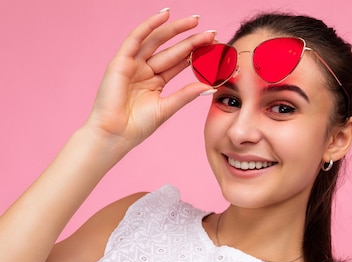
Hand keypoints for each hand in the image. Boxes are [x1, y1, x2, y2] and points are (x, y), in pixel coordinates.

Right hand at [84, 9, 215, 151]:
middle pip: (172, 50)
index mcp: (156, 81)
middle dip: (192, 40)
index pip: (180, 62)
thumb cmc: (137, 126)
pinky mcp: (120, 61)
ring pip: (157, 41)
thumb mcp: (167, 107)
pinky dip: (149, 25)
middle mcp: (145, 70)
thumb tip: (209, 86)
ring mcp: (133, 64)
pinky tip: (164, 15)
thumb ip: (186, 94)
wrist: (115, 134)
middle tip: (212, 33)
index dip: (197, 54)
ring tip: (195, 21)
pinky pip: (136, 38)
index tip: (215, 48)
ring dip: (175, 29)